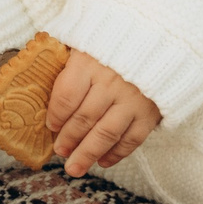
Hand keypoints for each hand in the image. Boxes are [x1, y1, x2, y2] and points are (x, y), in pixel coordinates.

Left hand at [44, 49, 161, 177]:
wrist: (162, 36)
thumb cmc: (113, 38)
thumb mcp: (85, 39)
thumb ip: (66, 58)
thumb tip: (40, 80)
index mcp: (89, 61)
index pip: (67, 95)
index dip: (56, 114)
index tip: (51, 126)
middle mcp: (111, 82)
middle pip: (84, 118)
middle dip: (69, 139)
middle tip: (60, 151)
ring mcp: (133, 99)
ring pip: (106, 133)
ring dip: (87, 153)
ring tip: (74, 167)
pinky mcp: (150, 113)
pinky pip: (131, 139)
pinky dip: (116, 153)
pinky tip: (102, 161)